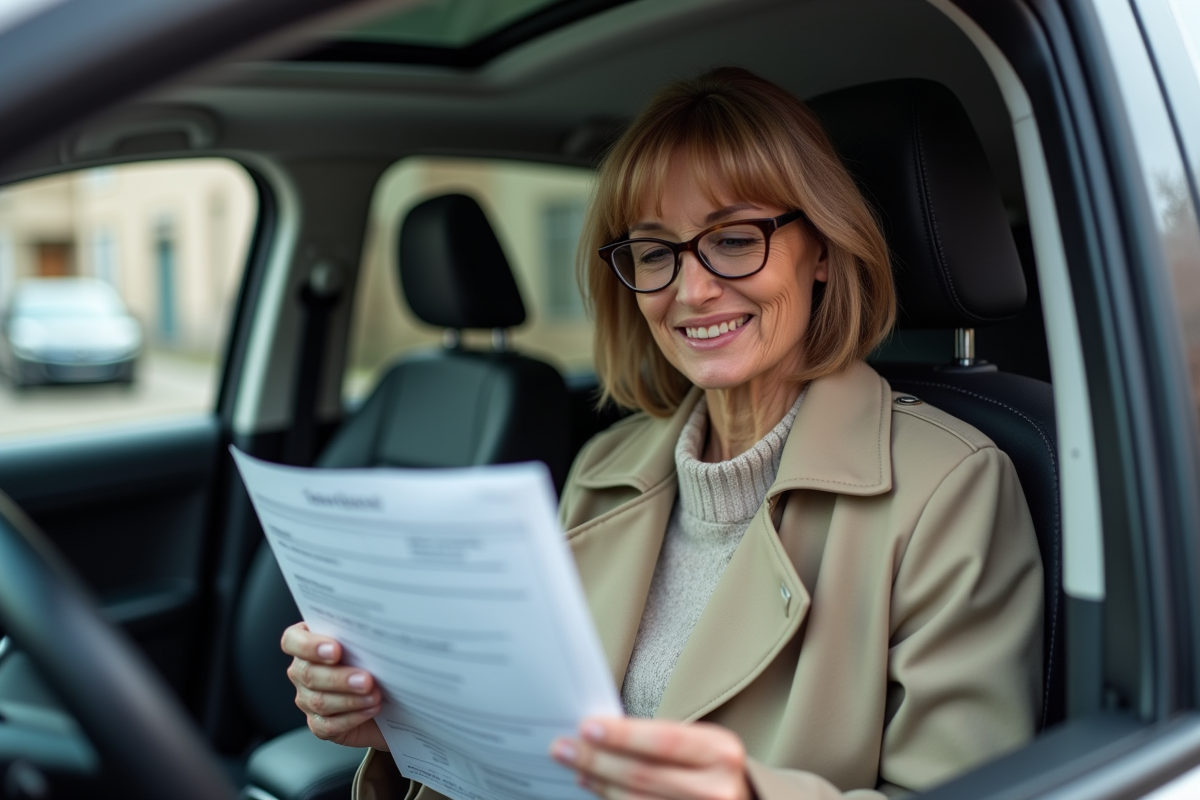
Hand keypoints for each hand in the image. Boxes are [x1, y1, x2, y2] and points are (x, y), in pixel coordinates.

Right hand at [281, 621, 388, 750]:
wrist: (390, 696)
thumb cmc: (377, 662)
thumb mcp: (369, 644)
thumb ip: (362, 635)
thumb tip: (372, 634)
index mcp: (309, 642)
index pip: (293, 640)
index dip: (309, 645)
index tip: (336, 650)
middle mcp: (303, 670)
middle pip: (307, 673)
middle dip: (339, 677)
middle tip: (366, 679)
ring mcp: (307, 698)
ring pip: (318, 701)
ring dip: (350, 699)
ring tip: (374, 695)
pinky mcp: (318, 724)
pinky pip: (327, 725)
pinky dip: (352, 717)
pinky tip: (370, 709)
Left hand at [551, 717, 751, 799]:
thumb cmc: (715, 768)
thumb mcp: (702, 745)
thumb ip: (660, 740)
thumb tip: (601, 731)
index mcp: (722, 752)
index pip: (664, 740)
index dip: (623, 735)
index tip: (586, 727)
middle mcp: (717, 790)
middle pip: (643, 775)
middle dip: (597, 760)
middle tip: (563, 748)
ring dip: (599, 784)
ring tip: (576, 767)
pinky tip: (595, 787)